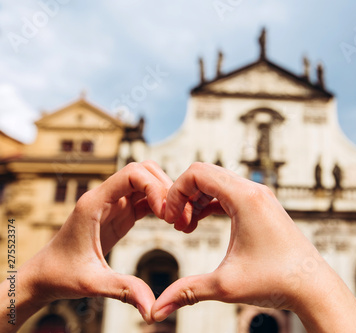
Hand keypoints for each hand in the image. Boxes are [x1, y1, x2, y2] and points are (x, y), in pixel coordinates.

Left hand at [6, 161, 173, 325]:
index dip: (154, 187)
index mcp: (94, 203)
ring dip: (166, 195)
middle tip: (177, 216)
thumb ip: (123, 290)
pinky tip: (171, 223)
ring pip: (147, 181)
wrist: (44, 276)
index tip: (164, 213)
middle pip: (144, 171)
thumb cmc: (60, 275)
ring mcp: (113, 204)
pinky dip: (161, 205)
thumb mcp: (92, 284)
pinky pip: (146, 198)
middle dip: (165, 187)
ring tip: (178, 220)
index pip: (131, 174)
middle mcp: (105, 197)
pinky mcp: (120, 214)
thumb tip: (152, 309)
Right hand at [152, 163, 355, 331]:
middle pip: (205, 173)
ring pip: (217, 182)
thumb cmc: (277, 281)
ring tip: (187, 226)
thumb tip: (156, 311)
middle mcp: (254, 190)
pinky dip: (210, 203)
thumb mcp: (226, 286)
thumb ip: (187, 292)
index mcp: (245, 198)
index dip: (175, 192)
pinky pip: (228, 193)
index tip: (170, 219)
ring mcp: (260, 197)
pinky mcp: (262, 206)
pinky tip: (200, 222)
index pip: (197, 173)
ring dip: (196, 199)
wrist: (312, 286)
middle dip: (183, 195)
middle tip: (176, 224)